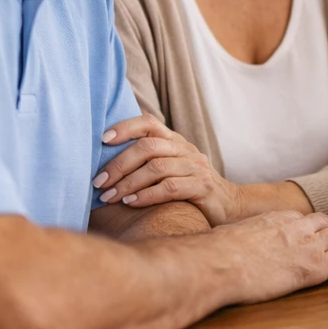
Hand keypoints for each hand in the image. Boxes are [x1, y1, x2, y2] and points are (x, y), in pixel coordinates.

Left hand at [95, 114, 243, 225]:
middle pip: (148, 148)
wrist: (228, 205)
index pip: (149, 123)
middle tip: (99, 183)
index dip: (125, 127)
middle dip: (119, 164)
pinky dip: (146, 195)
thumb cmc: (188, 188)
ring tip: (109, 197)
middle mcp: (185, 149)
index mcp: (175, 141)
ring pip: (157, 168)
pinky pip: (170, 188)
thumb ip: (147, 161)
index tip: (102, 140)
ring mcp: (196, 167)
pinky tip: (130, 203)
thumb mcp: (170, 169)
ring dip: (128, 183)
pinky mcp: (202, 187)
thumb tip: (104, 165)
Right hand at [211, 211, 327, 303]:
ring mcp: (305, 246)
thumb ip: (233, 239)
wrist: (217, 263)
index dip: (313, 223)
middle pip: (324, 223)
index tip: (319, 226)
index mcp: (273, 219)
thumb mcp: (225, 237)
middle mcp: (294, 228)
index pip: (300, 219)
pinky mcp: (312, 267)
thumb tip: (217, 247)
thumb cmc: (212, 254)